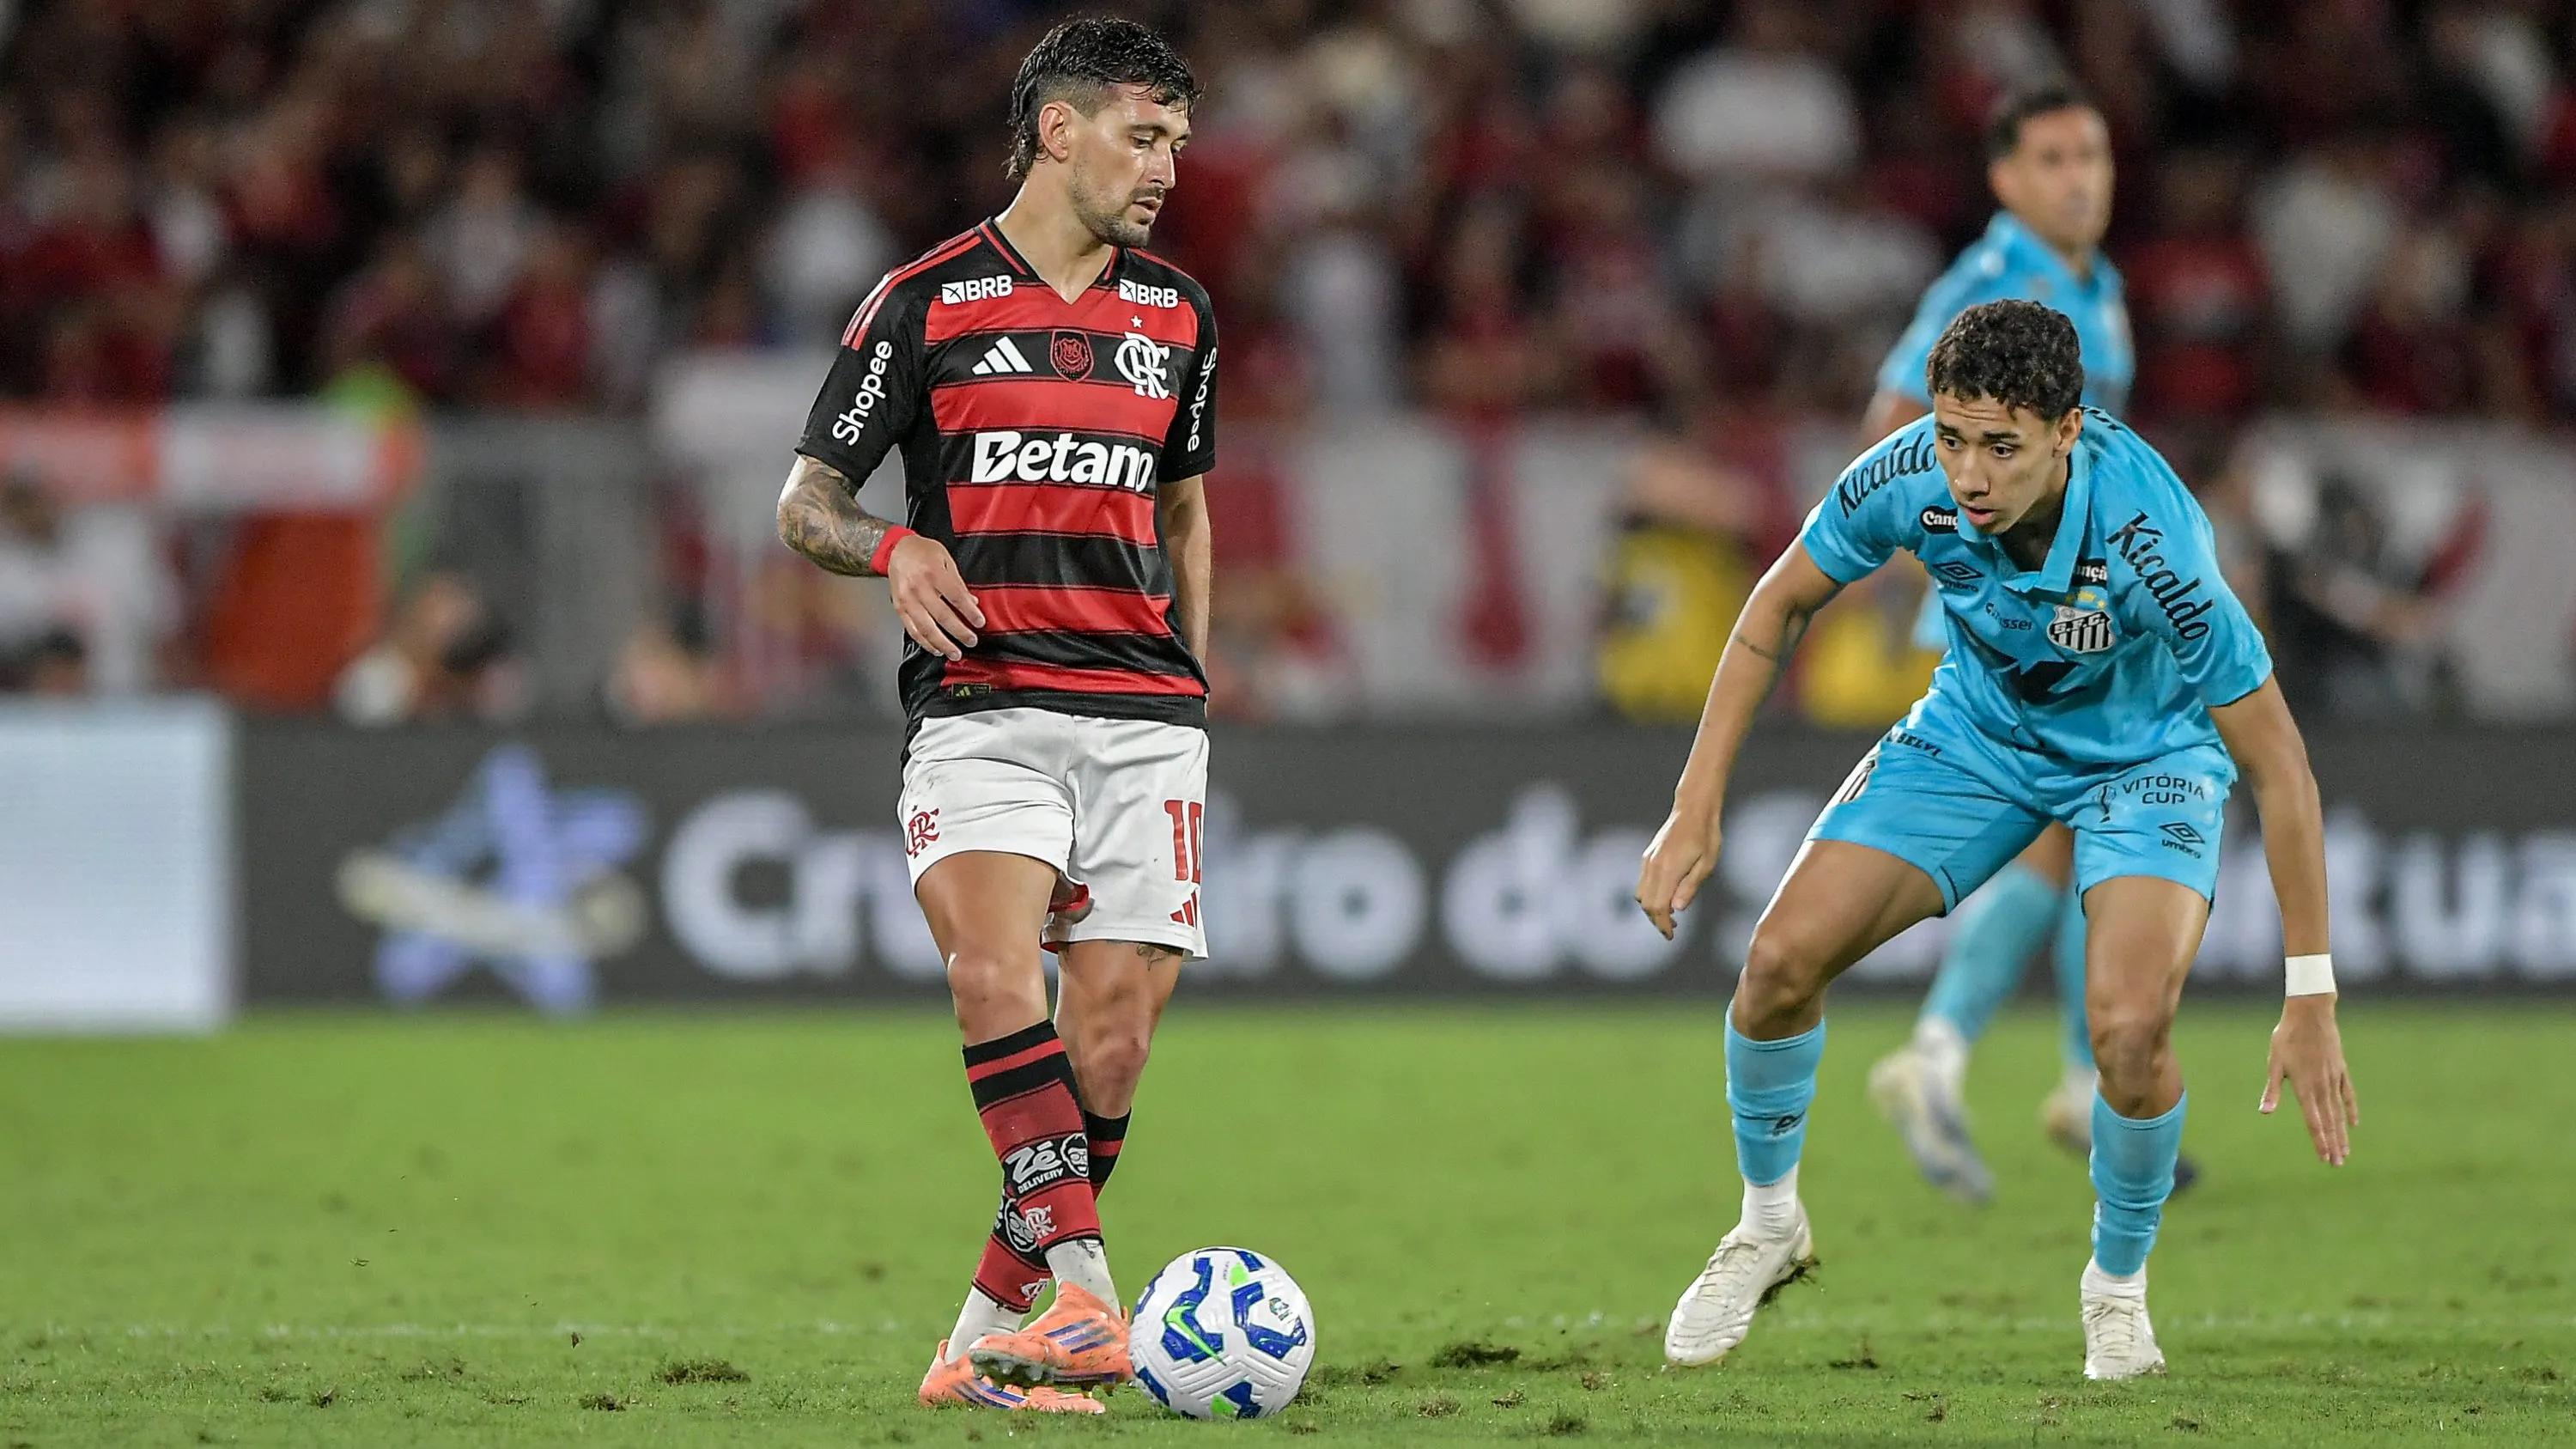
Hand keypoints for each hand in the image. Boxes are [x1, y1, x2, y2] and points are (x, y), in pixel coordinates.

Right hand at [886, 534, 983, 660]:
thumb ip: (958, 583)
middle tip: (971, 641)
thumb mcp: (946, 559)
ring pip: (925, 627)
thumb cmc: (923, 552)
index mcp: (933, 572)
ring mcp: (907, 600)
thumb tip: (972, 602)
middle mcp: (918, 587)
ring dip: (942, 643)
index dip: (969, 611)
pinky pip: (912, 630)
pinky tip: (936, 649)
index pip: (955, 596)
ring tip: (955, 653)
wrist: (897, 549)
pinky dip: (925, 642)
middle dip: (959, 631)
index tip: (980, 622)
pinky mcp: (899, 608)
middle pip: (942, 615)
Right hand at [1636, 801, 1722, 940]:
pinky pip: (1643, 882)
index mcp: (1668, 870)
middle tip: (1672, 929)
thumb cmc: (1705, 835)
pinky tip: (1666, 896)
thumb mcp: (1706, 864)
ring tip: (1670, 914)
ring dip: (1652, 908)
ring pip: (1641, 894)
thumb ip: (1690, 887)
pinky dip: (1650, 895)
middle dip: (1656, 920)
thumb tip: (1677, 909)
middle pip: (1646, 903)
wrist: (1693, 809)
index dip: (1662, 924)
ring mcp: (1648, 860)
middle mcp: (1653, 866)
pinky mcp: (1648, 856)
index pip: (1658, 907)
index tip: (1670, 936)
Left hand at [2260, 994, 2357, 1165]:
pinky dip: (2351, 1110)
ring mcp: (2334, 1079)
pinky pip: (2348, 1095)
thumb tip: (2264, 1112)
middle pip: (2329, 1122)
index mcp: (2304, 1087)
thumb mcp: (2274, 1063)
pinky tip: (2354, 1124)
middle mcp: (2322, 1087)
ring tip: (2345, 1152)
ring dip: (2342, 1133)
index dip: (2319, 1141)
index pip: (2313, 1121)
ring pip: (2340, 1112)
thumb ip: (2271, 1090)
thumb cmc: (2287, 1037)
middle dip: (2333, 1144)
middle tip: (2337, 1164)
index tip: (2324, 1158)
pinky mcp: (2341, 1070)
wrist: (2311, 1014)